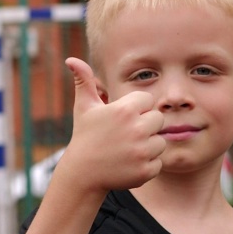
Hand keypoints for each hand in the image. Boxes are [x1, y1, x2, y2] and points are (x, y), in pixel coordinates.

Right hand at [60, 58, 164, 193]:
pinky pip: (158, 163)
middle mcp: (136, 129)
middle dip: (145, 126)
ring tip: (126, 150)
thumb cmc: (85, 136)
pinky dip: (146, 165)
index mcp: (125, 110)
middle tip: (125, 136)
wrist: (82, 174)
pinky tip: (129, 164)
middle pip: (158, 119)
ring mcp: (142, 151)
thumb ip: (84, 80)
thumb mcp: (84, 107)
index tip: (121, 119)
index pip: (148, 100)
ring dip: (147, 146)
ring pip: (160, 142)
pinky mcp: (145, 171)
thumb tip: (71, 59)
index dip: (136, 109)